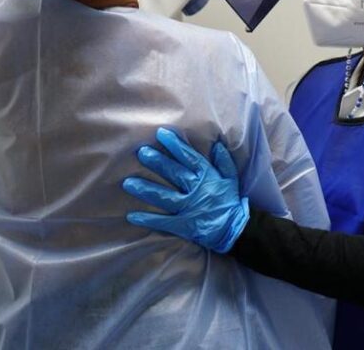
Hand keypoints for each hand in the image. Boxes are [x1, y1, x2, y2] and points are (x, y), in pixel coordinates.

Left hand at [123, 127, 249, 253]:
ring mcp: (188, 208)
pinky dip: (148, 220)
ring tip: (128, 183)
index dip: (175, 145)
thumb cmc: (231, 201)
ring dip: (145, 189)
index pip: (189, 157)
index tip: (161, 134)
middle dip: (157, 162)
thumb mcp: (232, 178)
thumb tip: (216, 144)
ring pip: (164, 196)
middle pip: (173, 173)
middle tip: (141, 152)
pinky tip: (132, 216)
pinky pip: (163, 222)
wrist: (235, 229)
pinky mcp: (183, 225)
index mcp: (206, 176)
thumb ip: (223, 161)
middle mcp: (195, 190)